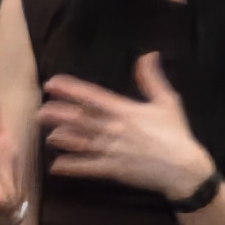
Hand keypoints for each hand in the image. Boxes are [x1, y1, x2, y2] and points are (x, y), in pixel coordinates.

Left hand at [38, 52, 212, 198]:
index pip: (91, 96)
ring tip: (46, 135)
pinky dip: (71, 167)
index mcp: (125, 111)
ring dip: (61, 139)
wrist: (185, 169)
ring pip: (80, 143)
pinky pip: (87, 168)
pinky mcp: (113, 170)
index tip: (51, 83)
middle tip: (39, 112)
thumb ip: (152, 78)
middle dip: (57, 115)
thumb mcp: (166, 101)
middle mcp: (114, 129)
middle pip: (79, 119)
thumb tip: (149, 54)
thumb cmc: (176, 134)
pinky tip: (56, 167)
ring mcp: (112, 151)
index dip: (69, 89)